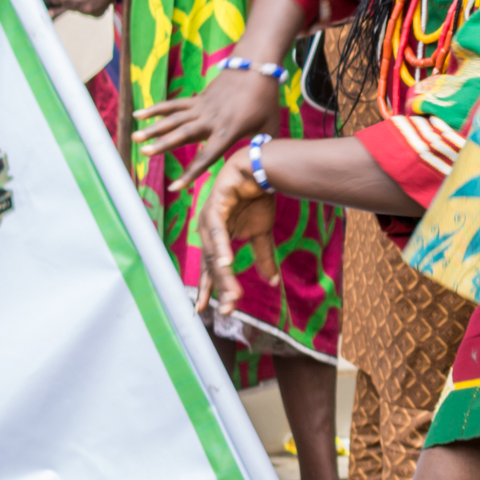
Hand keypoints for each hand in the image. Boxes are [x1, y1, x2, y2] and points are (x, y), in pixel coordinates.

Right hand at [132, 61, 286, 190]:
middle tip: (144, 152)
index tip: (175, 187)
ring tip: (134, 136)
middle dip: (163, 144)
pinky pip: (174, 105)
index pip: (206, 156)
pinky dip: (156, 109)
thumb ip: (264, 148)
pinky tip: (137, 115)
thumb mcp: (270, 128)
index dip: (190, 173)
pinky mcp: (197, 99)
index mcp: (228, 131)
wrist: (257, 68)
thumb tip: (264, 168)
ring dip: (153, 127)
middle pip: (183, 134)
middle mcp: (211, 120)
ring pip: (174, 118)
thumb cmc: (265, 102)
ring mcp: (202, 108)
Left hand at [196, 157, 275, 323]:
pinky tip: (225, 262)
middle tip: (229, 309)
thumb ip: (263, 257)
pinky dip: (220, 247)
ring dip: (222, 273)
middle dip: (220, 287)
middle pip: (211, 265)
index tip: (206, 311)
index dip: (209, 289)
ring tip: (231, 293)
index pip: (209, 269)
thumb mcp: (262, 232)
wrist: (260, 169)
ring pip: (213, 252)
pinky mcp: (214, 205)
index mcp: (216, 239)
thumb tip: (273, 282)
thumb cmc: (256, 198)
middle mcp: (207, 231)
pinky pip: (216, 230)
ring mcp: (208, 218)